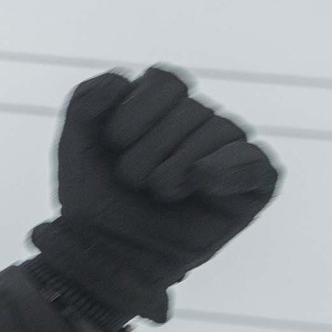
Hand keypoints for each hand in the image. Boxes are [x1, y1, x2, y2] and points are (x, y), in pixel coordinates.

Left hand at [27, 65, 278, 326]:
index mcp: (165, 107)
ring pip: (219, 131)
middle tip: (132, 182)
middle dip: (146, 151)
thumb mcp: (75, 146)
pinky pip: (257, 163)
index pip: (165, 80)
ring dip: (172, 170)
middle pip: (190, 108)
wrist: (104, 253)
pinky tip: (199, 180)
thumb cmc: (94, 200)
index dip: (132, 114)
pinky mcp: (253, 185)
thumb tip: (122, 78)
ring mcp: (229, 153)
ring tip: (158, 195)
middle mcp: (201, 124)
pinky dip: (228, 170)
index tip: (112, 145)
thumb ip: (85, 101)